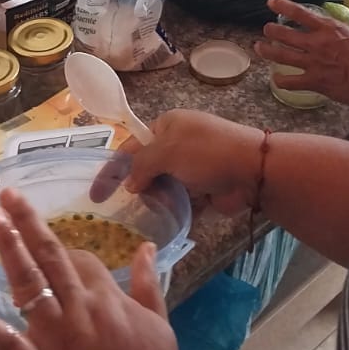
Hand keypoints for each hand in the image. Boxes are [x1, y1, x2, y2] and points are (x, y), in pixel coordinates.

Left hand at [0, 188, 180, 349]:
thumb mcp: (161, 325)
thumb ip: (148, 285)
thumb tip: (146, 249)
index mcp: (108, 299)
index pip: (80, 261)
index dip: (64, 252)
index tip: (51, 249)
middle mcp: (80, 310)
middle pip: (50, 258)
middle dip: (27, 223)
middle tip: (5, 196)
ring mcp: (56, 339)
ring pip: (29, 286)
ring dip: (8, 250)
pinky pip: (8, 345)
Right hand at [120, 111, 263, 214]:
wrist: (253, 170)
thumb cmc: (207, 152)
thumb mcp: (167, 151)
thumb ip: (142, 166)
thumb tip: (130, 184)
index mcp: (167, 127)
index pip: (130, 147)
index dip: (111, 170)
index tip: (95, 195)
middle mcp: (177, 145)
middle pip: (146, 170)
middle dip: (140, 188)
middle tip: (134, 206)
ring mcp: (191, 168)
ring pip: (162, 189)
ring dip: (159, 202)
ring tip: (156, 213)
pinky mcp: (203, 190)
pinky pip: (181, 203)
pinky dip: (176, 212)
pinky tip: (170, 222)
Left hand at [255, 0, 348, 109]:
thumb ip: (345, 34)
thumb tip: (343, 35)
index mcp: (330, 28)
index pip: (300, 13)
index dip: (283, 6)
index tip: (271, 3)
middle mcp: (317, 43)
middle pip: (285, 34)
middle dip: (271, 31)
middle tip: (266, 30)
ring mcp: (313, 63)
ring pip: (281, 56)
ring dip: (267, 51)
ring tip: (260, 47)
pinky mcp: (313, 82)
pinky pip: (289, 82)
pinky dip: (280, 81)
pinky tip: (276, 80)